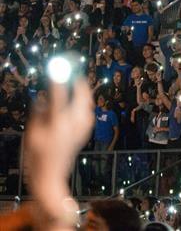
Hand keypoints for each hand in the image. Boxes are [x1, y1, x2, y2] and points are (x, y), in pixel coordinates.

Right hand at [25, 77, 93, 227]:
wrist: (51, 176)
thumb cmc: (36, 156)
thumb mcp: (32, 134)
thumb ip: (38, 112)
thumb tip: (43, 95)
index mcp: (58, 123)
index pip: (59, 95)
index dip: (58, 79)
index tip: (56, 66)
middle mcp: (74, 123)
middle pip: (82, 95)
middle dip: (78, 80)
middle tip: (73, 69)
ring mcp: (83, 127)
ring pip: (87, 101)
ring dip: (83, 90)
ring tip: (76, 81)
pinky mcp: (85, 131)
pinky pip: (88, 110)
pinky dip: (84, 101)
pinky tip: (78, 99)